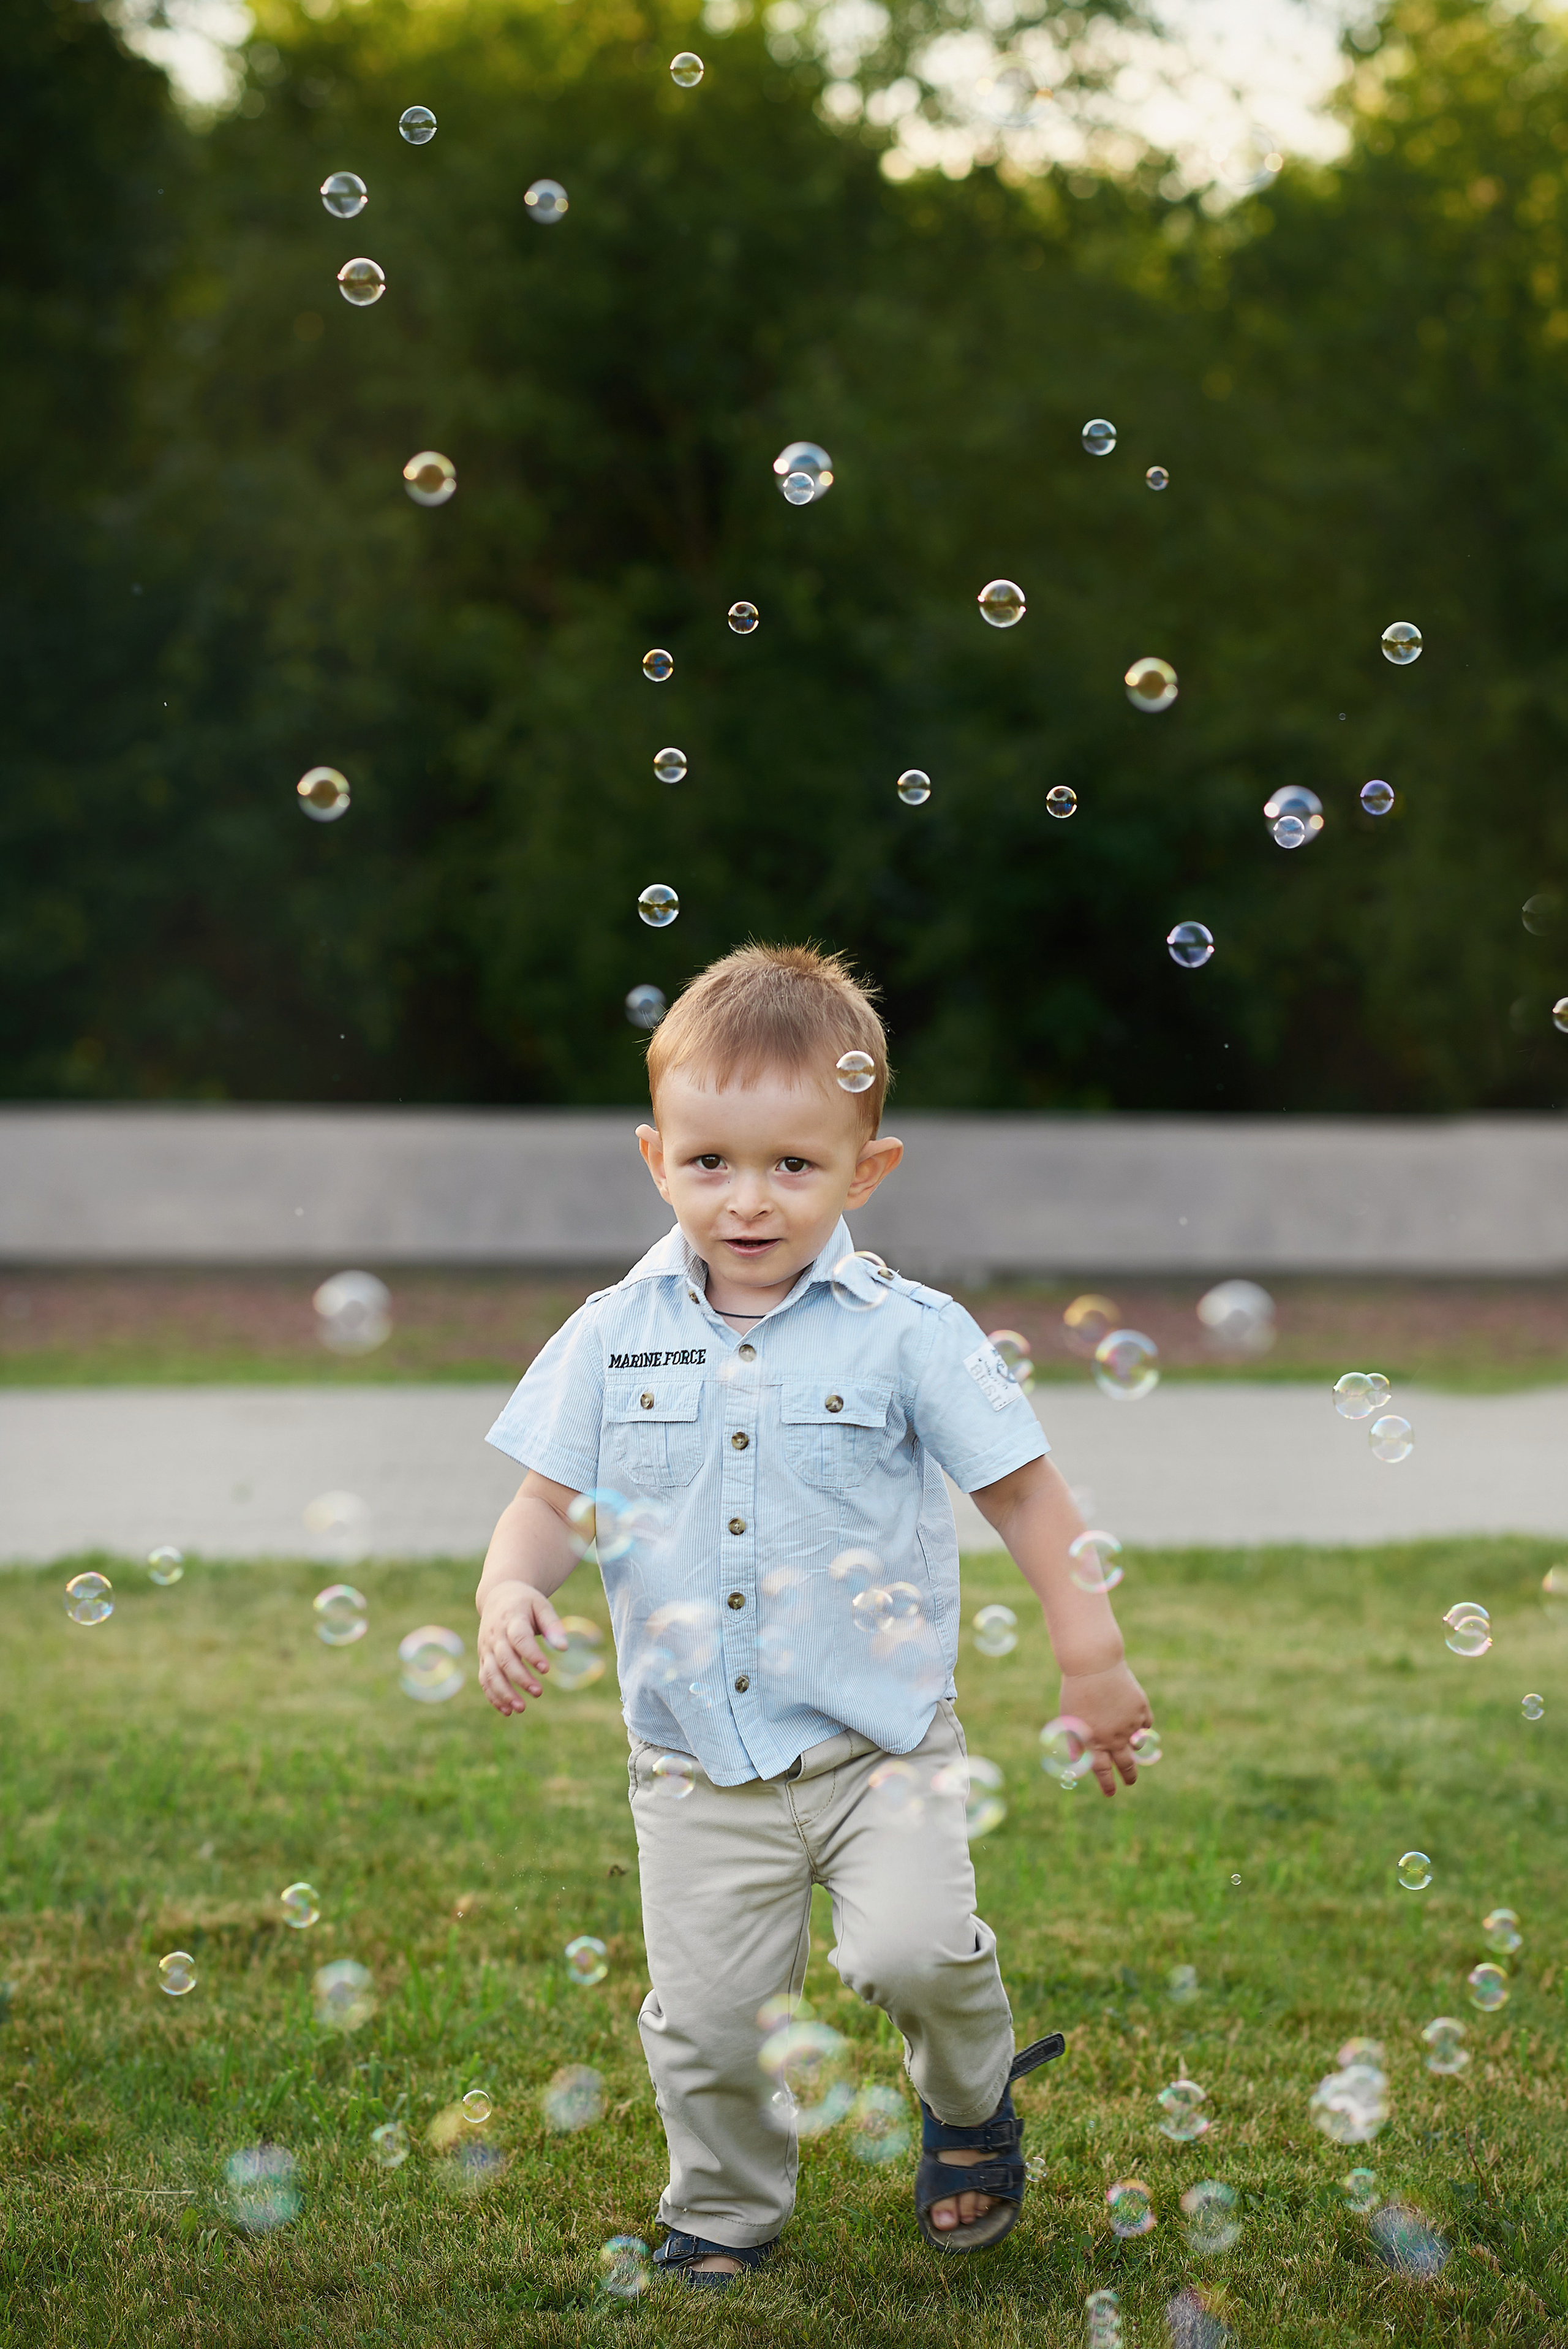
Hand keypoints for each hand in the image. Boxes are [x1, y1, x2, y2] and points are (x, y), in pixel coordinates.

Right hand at [477, 1581, 567, 1715]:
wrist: (497, 1597)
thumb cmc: (525, 1603)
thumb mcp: (541, 1605)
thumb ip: (553, 1625)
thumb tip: (564, 1648)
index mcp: (512, 1619)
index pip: (519, 1638)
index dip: (531, 1653)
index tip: (546, 1669)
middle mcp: (495, 1635)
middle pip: (504, 1659)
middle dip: (520, 1678)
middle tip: (538, 1692)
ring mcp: (486, 1648)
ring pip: (490, 1673)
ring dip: (504, 1693)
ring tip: (521, 1709)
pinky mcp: (483, 1658)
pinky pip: (484, 1679)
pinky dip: (493, 1696)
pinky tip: (507, 1711)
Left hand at [1059, 1660, 1152, 1795]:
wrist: (1094, 1664)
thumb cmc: (1076, 1692)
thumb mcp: (1070, 1720)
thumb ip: (1076, 1743)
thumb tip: (1079, 1764)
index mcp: (1093, 1741)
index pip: (1102, 1771)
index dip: (1107, 1784)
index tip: (1111, 1793)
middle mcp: (1113, 1737)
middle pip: (1126, 1765)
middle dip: (1129, 1776)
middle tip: (1130, 1781)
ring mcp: (1129, 1724)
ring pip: (1138, 1747)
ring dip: (1136, 1752)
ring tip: (1133, 1753)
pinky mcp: (1141, 1710)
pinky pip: (1145, 1726)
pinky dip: (1141, 1728)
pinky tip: (1135, 1724)